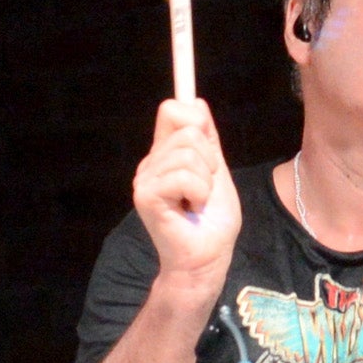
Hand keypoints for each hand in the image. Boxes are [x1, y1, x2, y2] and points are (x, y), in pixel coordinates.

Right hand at [132, 98, 239, 289]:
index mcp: (165, 155)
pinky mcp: (146, 194)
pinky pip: (184, 176)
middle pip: (188, 128)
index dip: (192, 115)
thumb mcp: (217, 172)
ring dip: (206, 181)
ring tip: (198, 202)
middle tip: (204, 189)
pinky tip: (192, 209)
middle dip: (210, 158)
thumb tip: (196, 102)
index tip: (206, 134)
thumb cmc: (213, 223)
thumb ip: (207, 140)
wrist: (207, 260)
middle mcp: (151, 163)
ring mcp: (145, 179)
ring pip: (189, 152)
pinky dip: (199, 193)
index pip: (172, 110)